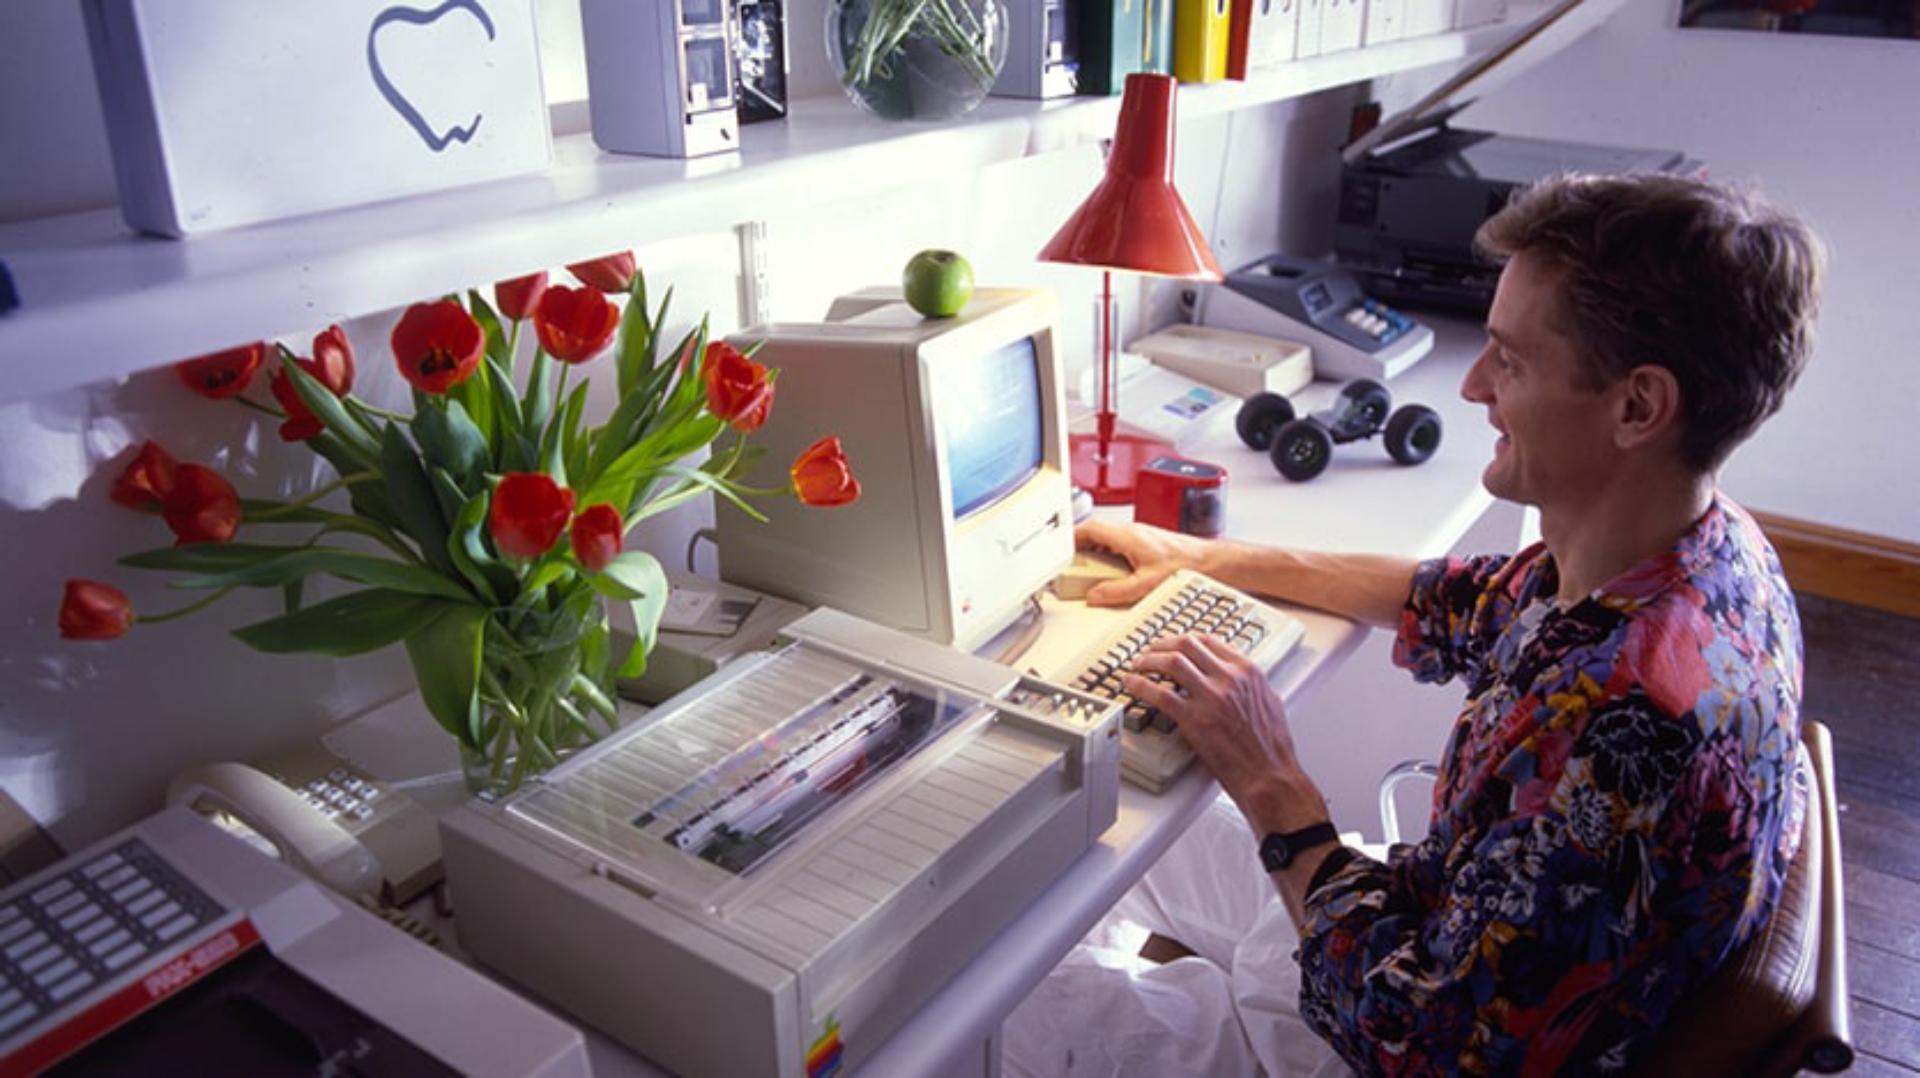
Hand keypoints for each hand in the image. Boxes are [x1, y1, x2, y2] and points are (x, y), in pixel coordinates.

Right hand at [1075, 519, 1212, 606]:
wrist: (1208, 562)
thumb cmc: (1185, 565)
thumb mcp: (1147, 584)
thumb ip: (1117, 591)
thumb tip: (1095, 596)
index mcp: (1127, 536)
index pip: (1090, 528)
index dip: (1070, 537)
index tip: (1059, 549)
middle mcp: (1131, 533)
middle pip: (1094, 535)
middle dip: (1080, 549)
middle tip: (1070, 566)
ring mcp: (1137, 538)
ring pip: (1106, 541)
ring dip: (1094, 555)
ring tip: (1088, 574)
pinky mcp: (1144, 545)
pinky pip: (1117, 548)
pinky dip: (1108, 559)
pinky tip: (1110, 574)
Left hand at [1122, 634, 1327, 833]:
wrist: (1269, 775)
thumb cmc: (1271, 748)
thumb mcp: (1271, 704)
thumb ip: (1253, 687)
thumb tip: (1244, 683)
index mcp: (1248, 672)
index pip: (1209, 641)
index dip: (1185, 640)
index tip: (1173, 645)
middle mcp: (1229, 678)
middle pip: (1186, 644)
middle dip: (1162, 644)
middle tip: (1150, 652)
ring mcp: (1210, 697)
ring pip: (1170, 662)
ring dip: (1148, 660)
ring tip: (1138, 666)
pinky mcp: (1194, 719)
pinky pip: (1159, 694)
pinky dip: (1140, 685)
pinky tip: (1131, 685)